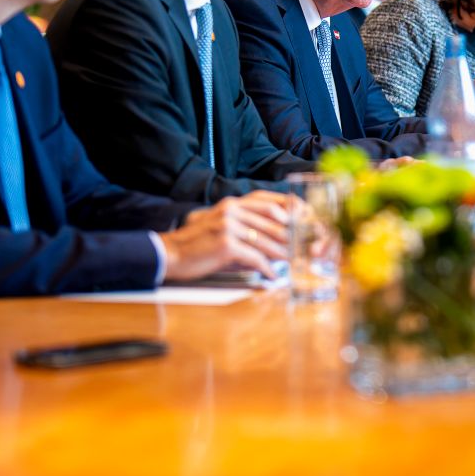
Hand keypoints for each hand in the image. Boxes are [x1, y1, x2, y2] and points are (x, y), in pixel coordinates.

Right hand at [161, 195, 291, 281]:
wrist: (170, 253)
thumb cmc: (198, 243)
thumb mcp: (220, 225)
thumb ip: (244, 224)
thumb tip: (274, 237)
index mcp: (232, 203)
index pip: (267, 200)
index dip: (289, 208)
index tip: (305, 218)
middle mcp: (232, 210)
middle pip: (273, 221)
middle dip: (292, 235)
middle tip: (304, 246)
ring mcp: (229, 226)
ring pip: (266, 240)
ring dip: (283, 254)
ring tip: (294, 263)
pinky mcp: (226, 244)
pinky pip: (254, 257)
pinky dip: (266, 267)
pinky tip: (272, 275)